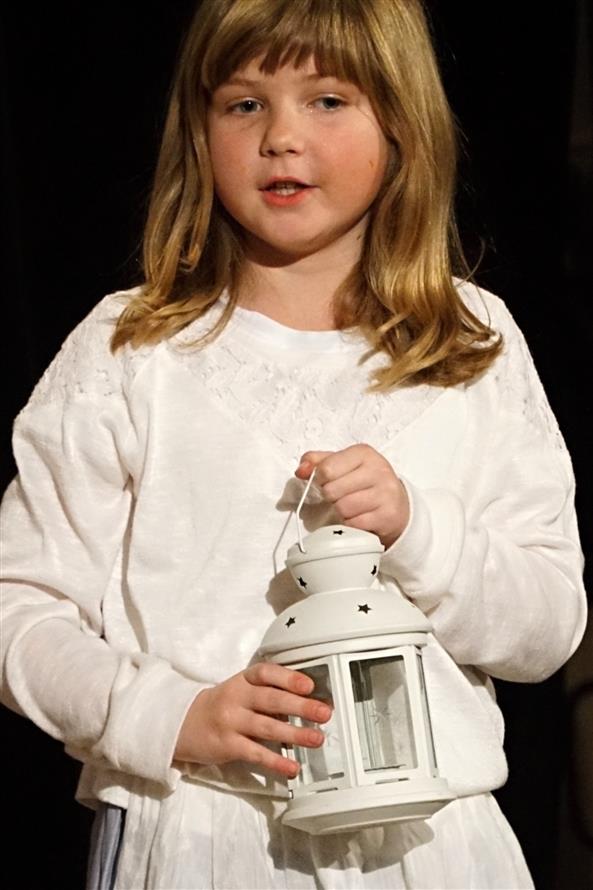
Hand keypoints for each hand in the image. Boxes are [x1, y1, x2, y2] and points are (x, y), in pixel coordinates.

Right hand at [173, 662, 331, 777]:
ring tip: (316, 739)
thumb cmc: (222, 705)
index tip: (308, 685)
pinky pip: (255, 753)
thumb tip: (306, 702)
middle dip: (301, 706)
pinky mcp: (228, 746)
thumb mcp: (240, 690)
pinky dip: (276, 762)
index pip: (266, 673)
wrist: (184, 723)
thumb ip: (268, 693)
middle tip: (324, 712)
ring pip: (267, 726)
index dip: (288, 678)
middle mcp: (237, 698)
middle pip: (272, 699)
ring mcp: (231, 722)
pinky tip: (292, 767)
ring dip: (295, 733)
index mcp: (243, 680)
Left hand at [296, 444, 409, 548]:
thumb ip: (318, 462)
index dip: (320, 480)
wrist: (398, 505)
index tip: (326, 482)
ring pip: (343, 508)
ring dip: (341, 512)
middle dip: (331, 497)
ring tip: (351, 507)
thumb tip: (301, 470)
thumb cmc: (366, 483)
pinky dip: (352, 524)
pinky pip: (355, 523)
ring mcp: (385, 493)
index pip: (326, 468)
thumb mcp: (344, 465)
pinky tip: (360, 517)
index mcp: (363, 453)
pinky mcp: (388, 515)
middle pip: (332, 490)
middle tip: (340, 496)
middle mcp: (378, 469)